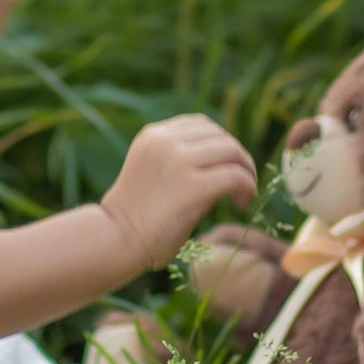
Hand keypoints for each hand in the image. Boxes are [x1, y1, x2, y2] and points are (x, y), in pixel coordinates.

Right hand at [101, 115, 258, 270]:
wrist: (115, 239)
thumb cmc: (134, 216)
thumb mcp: (151, 170)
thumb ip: (176, 158)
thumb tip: (221, 161)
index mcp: (153, 135)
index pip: (200, 124)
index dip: (220, 143)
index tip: (226, 166)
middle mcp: (165, 142)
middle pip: (221, 136)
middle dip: (238, 158)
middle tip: (242, 183)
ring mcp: (178, 162)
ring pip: (232, 152)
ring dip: (247, 171)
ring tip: (243, 194)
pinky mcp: (192, 186)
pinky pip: (235, 177)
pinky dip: (248, 187)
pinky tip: (243, 202)